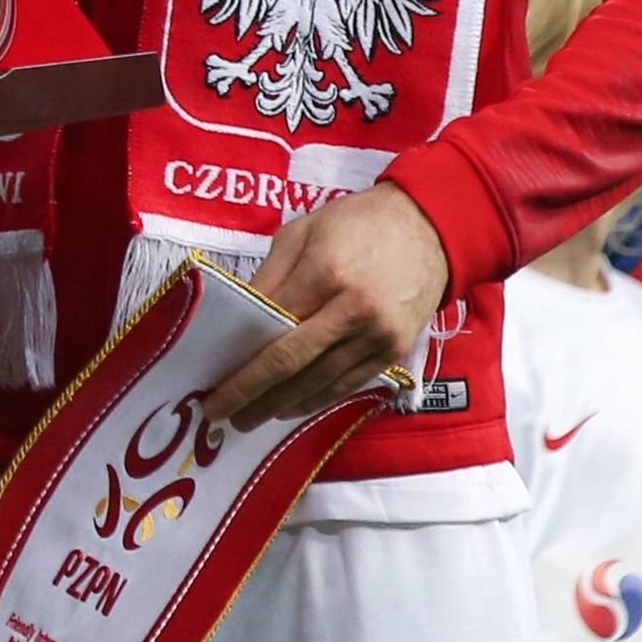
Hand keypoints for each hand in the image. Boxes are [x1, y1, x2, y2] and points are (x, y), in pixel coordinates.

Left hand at [204, 184, 451, 428]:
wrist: (430, 227)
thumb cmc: (358, 222)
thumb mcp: (302, 231)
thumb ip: (269, 276)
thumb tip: (238, 317)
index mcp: (324, 273)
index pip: (269, 327)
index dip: (239, 359)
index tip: (212, 380)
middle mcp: (352, 310)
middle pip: (290, 363)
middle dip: (251, 393)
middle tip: (220, 413)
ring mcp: (377, 334)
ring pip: (319, 382)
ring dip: (279, 405)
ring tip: (249, 418)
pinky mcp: (394, 350)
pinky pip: (348, 385)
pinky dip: (316, 401)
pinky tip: (290, 409)